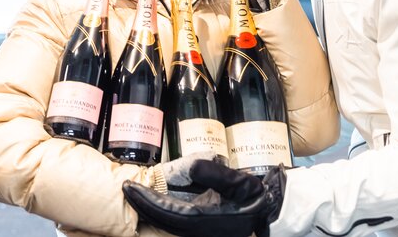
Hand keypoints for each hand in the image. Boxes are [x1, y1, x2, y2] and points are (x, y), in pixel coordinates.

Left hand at [124, 160, 285, 236]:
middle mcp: (200, 231)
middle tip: (126, 190)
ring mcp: (200, 232)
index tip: (129, 188)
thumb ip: (214, 172)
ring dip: (150, 210)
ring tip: (135, 195)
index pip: (167, 212)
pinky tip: (154, 203)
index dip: (146, 201)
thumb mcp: (238, 180)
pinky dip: (161, 213)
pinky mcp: (202, 229)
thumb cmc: (256, 195)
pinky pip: (175, 223)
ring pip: (167, 224)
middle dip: (142, 206)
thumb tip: (191, 167)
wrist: (270, 211)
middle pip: (162, 222)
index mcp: (207, 220)